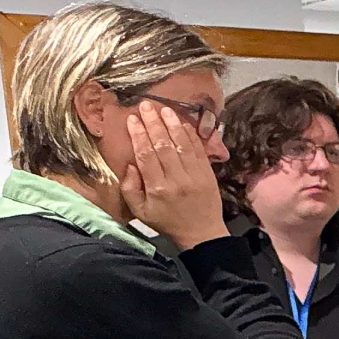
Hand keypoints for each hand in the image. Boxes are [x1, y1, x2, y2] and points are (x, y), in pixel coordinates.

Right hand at [119, 104, 226, 247]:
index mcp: (158, 188)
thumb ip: (130, 188)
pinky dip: (191, 135)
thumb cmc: (166, 221)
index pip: (146, 155)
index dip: (139, 135)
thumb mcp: (140, 210)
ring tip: (164, 109)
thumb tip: (130, 164)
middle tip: (146, 106)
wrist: (201, 233)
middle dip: (153, 123)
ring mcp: (195, 176)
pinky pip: (199, 150)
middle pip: (163, 145)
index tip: (132, 119)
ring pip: (182, 145)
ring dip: (172, 124)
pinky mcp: (208, 174)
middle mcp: (177, 179)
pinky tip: (182, 123)